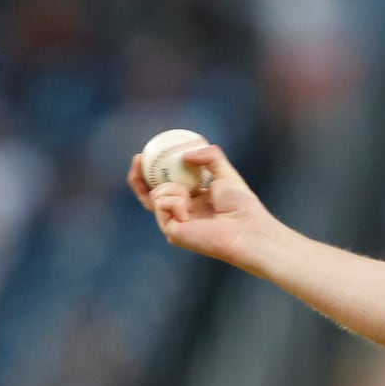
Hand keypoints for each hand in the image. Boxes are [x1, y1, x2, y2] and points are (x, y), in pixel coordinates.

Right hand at [127, 144, 278, 269]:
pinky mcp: (172, 232)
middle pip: (149, 195)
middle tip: (138, 159)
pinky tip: (187, 209)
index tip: (148, 153)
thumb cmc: (242, 205)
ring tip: (190, 193)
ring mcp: (176, 224)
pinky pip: (160, 206)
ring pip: (154, 197)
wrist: (246, 228)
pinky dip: (172, 201)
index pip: (167, 185)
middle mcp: (182, 213)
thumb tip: (186, 155)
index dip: (155, 171)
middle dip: (138, 177)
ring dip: (169, 188)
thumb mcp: (226, 173)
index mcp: (194, 200)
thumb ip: (210, 157)